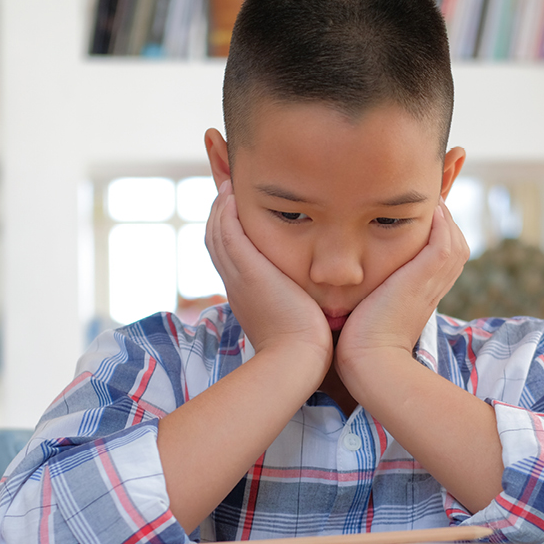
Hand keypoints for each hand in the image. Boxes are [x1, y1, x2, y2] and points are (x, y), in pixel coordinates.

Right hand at [205, 181, 332, 371]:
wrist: (297, 360)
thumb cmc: (309, 346)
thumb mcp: (303, 317)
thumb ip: (306, 300)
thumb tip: (328, 298)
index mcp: (247, 292)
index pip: (231, 253)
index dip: (231, 230)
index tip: (241, 210)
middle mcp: (236, 282)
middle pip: (216, 238)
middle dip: (220, 212)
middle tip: (228, 187)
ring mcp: (238, 276)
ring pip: (217, 232)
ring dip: (221, 205)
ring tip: (230, 183)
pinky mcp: (247, 271)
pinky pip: (228, 233)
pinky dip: (226, 211)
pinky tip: (234, 193)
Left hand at [335, 200, 468, 378]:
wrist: (369, 364)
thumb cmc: (357, 347)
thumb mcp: (363, 315)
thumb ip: (361, 298)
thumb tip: (339, 291)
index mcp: (420, 297)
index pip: (439, 259)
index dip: (434, 237)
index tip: (415, 217)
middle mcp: (431, 289)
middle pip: (454, 246)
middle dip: (445, 221)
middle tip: (429, 198)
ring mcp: (430, 283)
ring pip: (454, 241)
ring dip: (444, 217)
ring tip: (430, 196)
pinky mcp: (423, 277)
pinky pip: (444, 241)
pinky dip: (442, 222)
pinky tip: (430, 205)